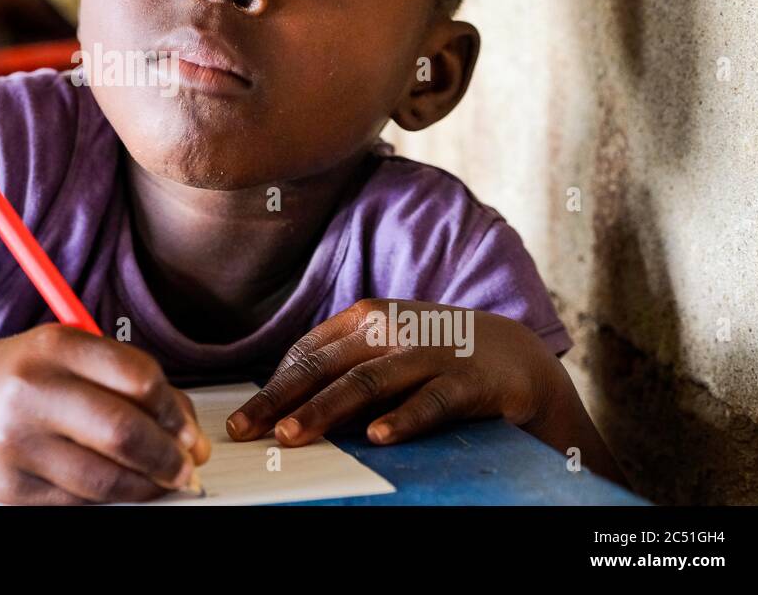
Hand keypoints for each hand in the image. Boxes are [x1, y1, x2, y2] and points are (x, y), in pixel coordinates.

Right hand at [0, 324, 210, 504]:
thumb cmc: (29, 374)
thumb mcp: (74, 353)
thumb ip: (130, 380)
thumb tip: (187, 430)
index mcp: (55, 346)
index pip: (137, 378)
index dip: (175, 410)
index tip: (188, 428)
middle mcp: (31, 390)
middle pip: (123, 432)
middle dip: (168, 456)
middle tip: (187, 464)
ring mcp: (16, 442)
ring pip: (105, 478)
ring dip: (148, 484)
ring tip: (164, 478)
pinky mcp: (10, 486)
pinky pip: (81, 500)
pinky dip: (114, 496)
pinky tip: (126, 484)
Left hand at [227, 299, 561, 447]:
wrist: (516, 356)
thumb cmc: (434, 358)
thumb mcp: (383, 356)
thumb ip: (342, 373)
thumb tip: (283, 411)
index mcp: (363, 319)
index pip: (306, 356)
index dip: (271, 388)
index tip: (241, 421)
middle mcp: (390, 329)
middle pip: (324, 367)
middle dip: (280, 400)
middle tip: (247, 430)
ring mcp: (428, 351)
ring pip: (367, 381)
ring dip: (324, 410)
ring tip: (291, 435)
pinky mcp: (466, 379)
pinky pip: (430, 401)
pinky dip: (403, 418)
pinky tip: (377, 437)